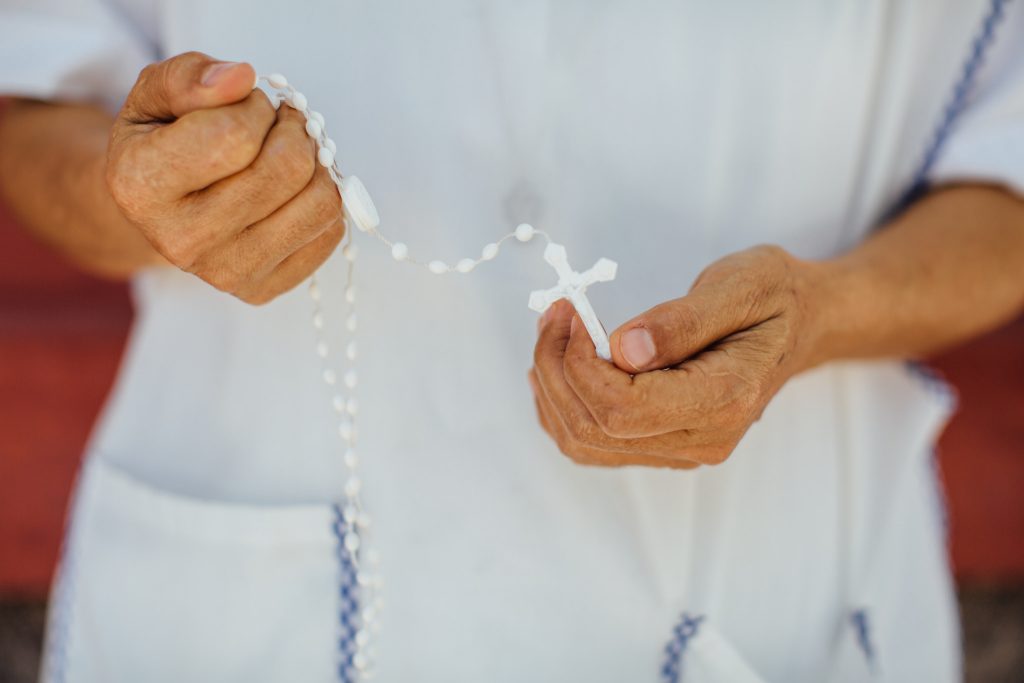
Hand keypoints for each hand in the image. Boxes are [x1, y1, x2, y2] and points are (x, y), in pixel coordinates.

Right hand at [105, 52, 343, 303]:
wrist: (160, 211)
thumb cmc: (162, 143)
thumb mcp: (156, 95)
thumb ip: (189, 77)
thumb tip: (240, 78)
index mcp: (141, 185)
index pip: (236, 135)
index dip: (255, 107)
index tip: (244, 104)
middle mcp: (180, 240)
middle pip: (286, 168)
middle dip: (291, 131)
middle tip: (276, 125)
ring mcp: (225, 273)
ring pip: (319, 202)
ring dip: (315, 164)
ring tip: (286, 154)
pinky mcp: (263, 290)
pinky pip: (330, 232)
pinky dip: (321, 199)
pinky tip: (290, 192)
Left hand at [530, 245, 820, 468]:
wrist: (801, 324)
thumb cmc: (775, 298)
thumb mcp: (742, 285)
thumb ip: (681, 320)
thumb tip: (623, 348)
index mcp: (725, 400)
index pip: (623, 407)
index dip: (579, 363)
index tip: (572, 312)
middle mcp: (703, 439)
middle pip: (594, 428)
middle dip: (556, 369)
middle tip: (554, 312)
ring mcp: (683, 449)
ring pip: (585, 443)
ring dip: (553, 388)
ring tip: (552, 334)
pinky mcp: (665, 444)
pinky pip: (594, 443)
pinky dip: (563, 406)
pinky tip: (558, 368)